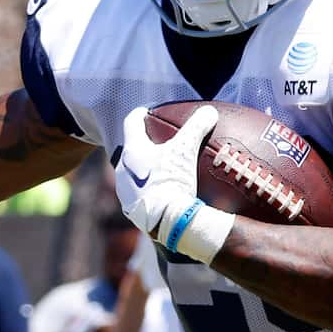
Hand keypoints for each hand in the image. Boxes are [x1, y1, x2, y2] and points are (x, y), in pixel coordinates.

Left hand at [116, 103, 230, 263]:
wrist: (166, 220)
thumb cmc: (173, 180)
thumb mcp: (187, 150)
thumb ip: (197, 127)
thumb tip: (209, 111)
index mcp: (133, 150)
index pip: (131, 122)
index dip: (140, 114)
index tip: (148, 112)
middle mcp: (123, 169)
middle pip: (132, 149)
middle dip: (144, 144)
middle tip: (159, 142)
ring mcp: (124, 191)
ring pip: (133, 172)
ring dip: (145, 168)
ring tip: (162, 168)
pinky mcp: (130, 209)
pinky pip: (138, 193)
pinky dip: (148, 188)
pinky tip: (162, 191)